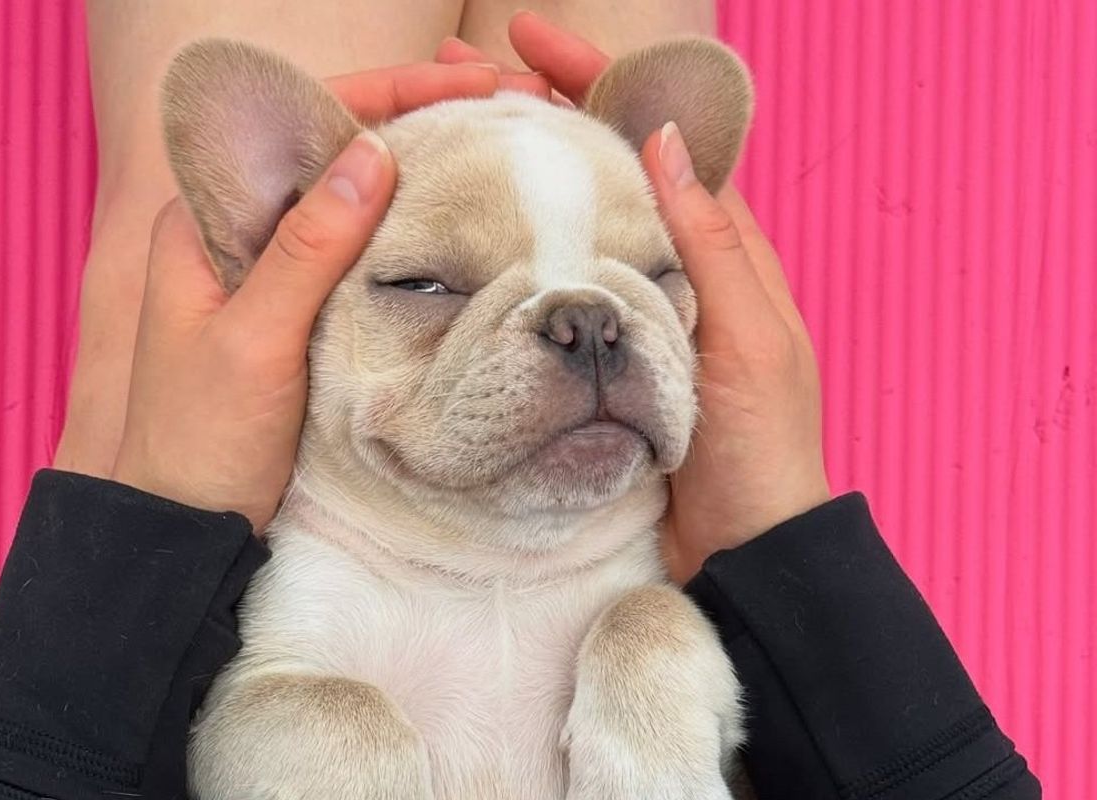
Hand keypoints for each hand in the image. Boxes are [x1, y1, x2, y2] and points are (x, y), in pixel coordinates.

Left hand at [112, 65, 546, 531]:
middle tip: (503, 110)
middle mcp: (242, 233)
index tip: (464, 83)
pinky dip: (412, 238)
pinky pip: (363, 257)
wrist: (191, 529)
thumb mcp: (254, 341)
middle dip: (416, 124)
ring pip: (355, 204)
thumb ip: (307, 248)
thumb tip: (371, 153)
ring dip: (421, 177)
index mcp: (206, 219)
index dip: (384, 94)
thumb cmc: (202, 438)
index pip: (300, 122)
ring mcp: (277, 274)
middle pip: (335, 155)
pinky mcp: (307, 315)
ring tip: (498, 155)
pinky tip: (462, 231)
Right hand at [440, 14, 830, 580]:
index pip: (653, 135)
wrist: (743, 548)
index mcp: (719, 247)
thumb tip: (665, 140)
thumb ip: (711, 246)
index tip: (530, 43)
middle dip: (537, 112)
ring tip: (449, 131)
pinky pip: (558, 287)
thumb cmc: (762, 449)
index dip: (594, 81)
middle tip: (462, 75)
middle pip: (600, 166)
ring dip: (517, 170)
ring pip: (570, 220)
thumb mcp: (746, 341)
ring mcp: (629, 309)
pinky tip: (468, 235)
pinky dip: (516, 248)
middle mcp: (669, 265)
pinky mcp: (602, 355)